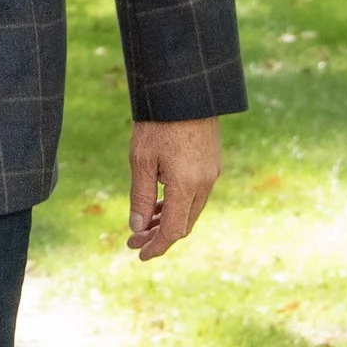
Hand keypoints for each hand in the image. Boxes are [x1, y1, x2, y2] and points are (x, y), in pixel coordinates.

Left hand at [128, 117, 221, 258]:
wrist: (184, 92)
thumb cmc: (158, 124)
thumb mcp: (141, 161)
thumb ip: (142, 198)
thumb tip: (138, 228)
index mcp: (187, 185)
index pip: (174, 230)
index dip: (157, 246)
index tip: (140, 255)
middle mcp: (205, 183)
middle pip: (185, 223)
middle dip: (160, 236)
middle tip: (134, 240)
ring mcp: (212, 173)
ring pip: (192, 210)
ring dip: (169, 220)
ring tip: (144, 225)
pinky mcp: (212, 164)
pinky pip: (196, 195)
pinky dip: (179, 205)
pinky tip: (161, 204)